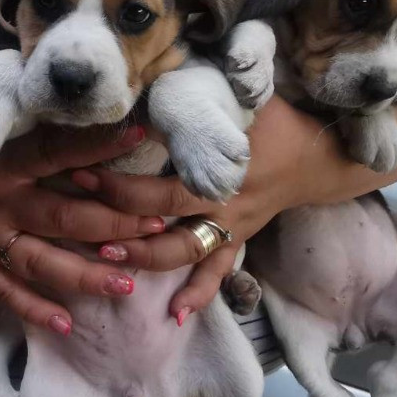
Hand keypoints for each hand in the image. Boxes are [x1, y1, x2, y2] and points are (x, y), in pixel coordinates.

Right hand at [0, 114, 165, 334]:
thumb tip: (45, 101)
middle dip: (113, 225)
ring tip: (125, 285)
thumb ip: (5, 122)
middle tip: (155, 230)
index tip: (140, 135)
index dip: (99, 144)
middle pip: (65, 216)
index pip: (57, 150)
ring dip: (86, 274)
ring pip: (43, 262)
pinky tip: (65, 322)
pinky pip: (6, 292)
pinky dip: (34, 309)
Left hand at [69, 98, 306, 320]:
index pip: (165, 186)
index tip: (83, 172)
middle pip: (167, 221)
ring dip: (147, 259)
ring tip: (107, 261)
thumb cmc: (270, 121)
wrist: (315, 158)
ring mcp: (231, 227)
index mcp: (223, 168)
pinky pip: (218, 274)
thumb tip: (143, 80)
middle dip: (121, 221)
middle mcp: (225, 203)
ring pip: (186, 253)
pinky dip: (198, 296)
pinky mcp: (237, 242)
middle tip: (81, 217)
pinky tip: (173, 315)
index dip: (122, 185)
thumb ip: (192, 96)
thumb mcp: (236, 99)